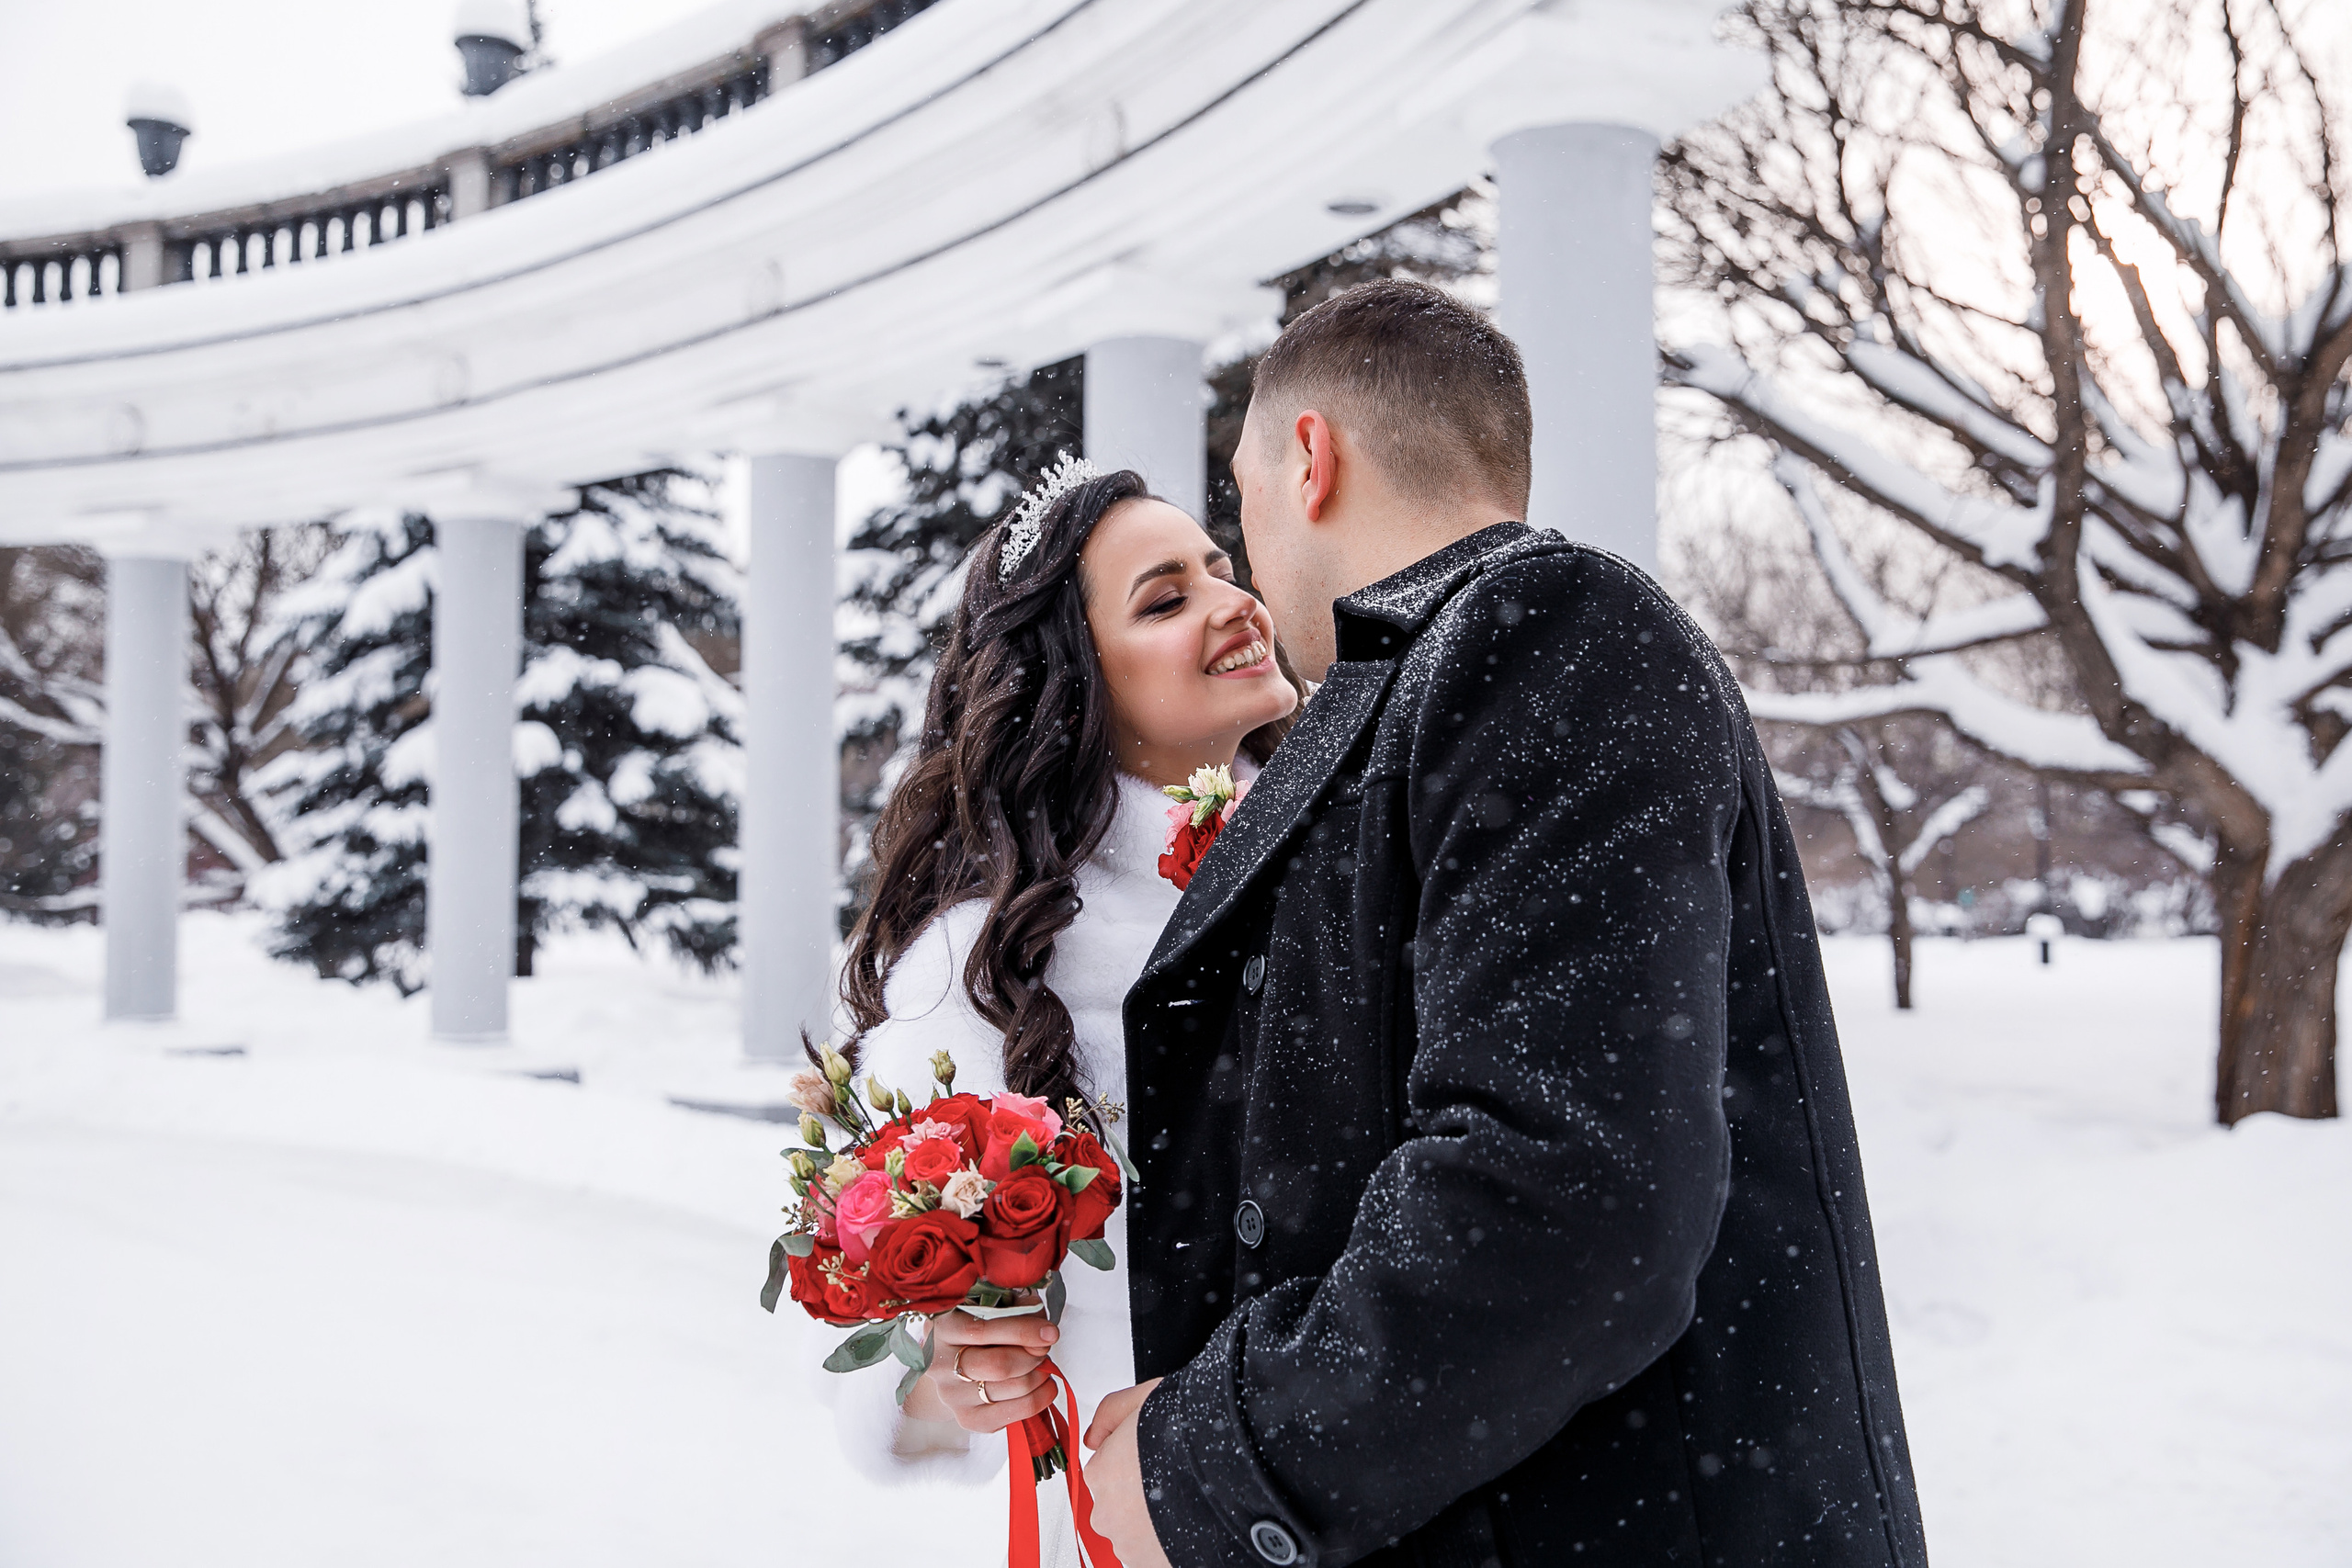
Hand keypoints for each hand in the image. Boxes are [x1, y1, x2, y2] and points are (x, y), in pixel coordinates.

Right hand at [903, 1305, 1058, 1433]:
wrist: (954, 1362)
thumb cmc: (980, 1327)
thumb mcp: (992, 1307)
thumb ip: (1017, 1308)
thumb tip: (1044, 1330)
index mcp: (942, 1328)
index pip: (983, 1330)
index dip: (1022, 1331)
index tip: (1051, 1333)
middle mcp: (940, 1365)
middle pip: (998, 1365)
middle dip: (1032, 1357)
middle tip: (1044, 1349)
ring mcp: (951, 1395)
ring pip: (1012, 1389)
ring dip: (1039, 1375)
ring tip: (1042, 1364)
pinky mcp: (966, 1418)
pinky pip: (1013, 1414)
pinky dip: (1039, 1399)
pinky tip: (1044, 1385)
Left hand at [1082, 1378, 1171, 1567]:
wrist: (1232, 1471)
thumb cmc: (1189, 1433)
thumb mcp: (1144, 1398)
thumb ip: (1110, 1413)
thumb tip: (1093, 1436)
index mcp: (1100, 1474)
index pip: (1105, 1471)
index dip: (1132, 1462)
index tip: (1155, 1459)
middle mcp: (1108, 1515)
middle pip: (1119, 1507)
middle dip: (1140, 1497)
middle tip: (1173, 1480)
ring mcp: (1131, 1546)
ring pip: (1138, 1533)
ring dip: (1156, 1522)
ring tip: (1187, 1502)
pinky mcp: (1153, 1565)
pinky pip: (1155, 1553)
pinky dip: (1168, 1542)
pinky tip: (1190, 1521)